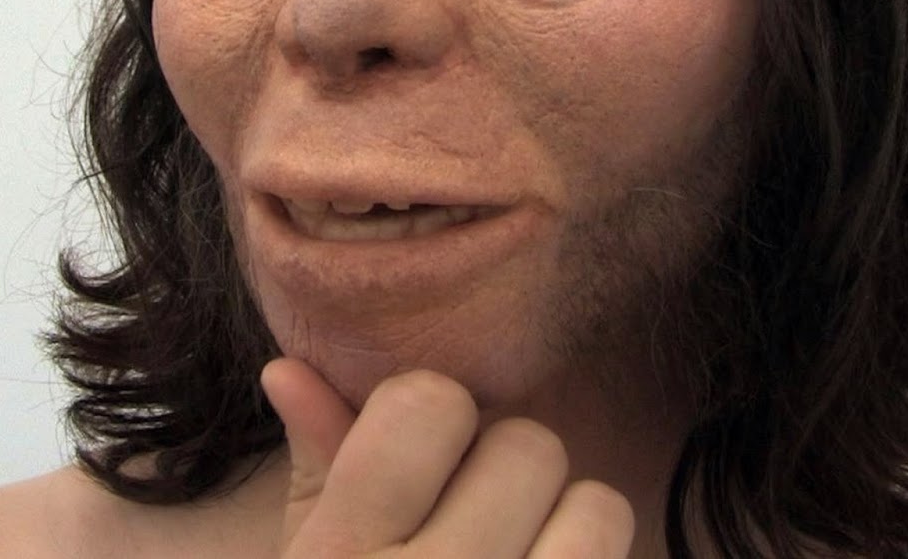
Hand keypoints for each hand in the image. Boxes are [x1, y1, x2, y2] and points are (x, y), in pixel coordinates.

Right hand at [261, 358, 634, 557]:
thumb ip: (317, 470)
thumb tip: (290, 367)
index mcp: (341, 558)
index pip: (430, 401)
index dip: (433, 418)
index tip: (418, 463)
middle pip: (528, 445)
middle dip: (503, 475)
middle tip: (471, 526)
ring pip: (598, 506)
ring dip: (566, 527)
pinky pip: (617, 556)